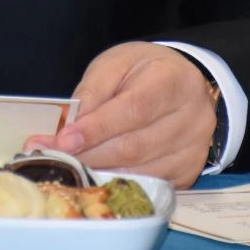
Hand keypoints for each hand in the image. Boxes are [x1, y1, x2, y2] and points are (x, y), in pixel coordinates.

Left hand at [22, 41, 217, 188]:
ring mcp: (195, 148)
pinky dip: (119, 182)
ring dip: (100, 171)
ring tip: (70, 164)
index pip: (134, 109)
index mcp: (174, 81)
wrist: (182, 81)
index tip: (64, 140)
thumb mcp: (114, 65)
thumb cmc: (143, 71)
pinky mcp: (189, 171)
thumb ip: (91, 93)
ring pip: (140, 171)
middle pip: (135, 146)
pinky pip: (150, 185)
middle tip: (54, 155)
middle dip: (89, 154)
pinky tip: (97, 173)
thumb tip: (68, 129)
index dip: (97, 129)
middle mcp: (194, 118)